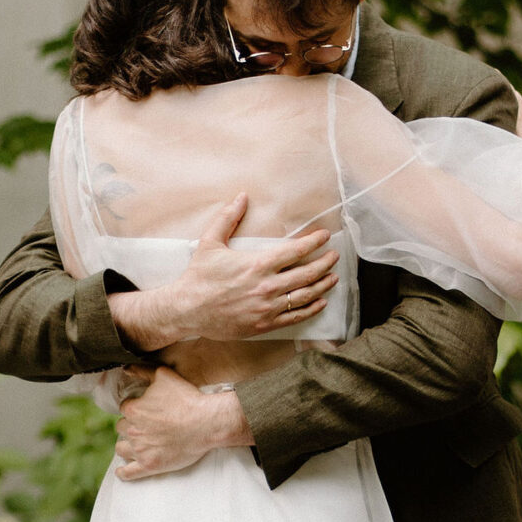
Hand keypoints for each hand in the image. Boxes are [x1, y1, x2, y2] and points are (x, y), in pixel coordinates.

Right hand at [110, 192, 338, 349]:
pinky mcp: (264, 325)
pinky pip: (295, 317)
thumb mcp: (210, 242)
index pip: (295, 251)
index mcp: (257, 264)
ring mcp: (267, 308)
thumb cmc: (199, 276)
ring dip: (322, 285)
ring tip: (332, 277)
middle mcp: (267, 286)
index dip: (314, 242)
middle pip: (307, 274)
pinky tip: (320, 301)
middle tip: (334, 256)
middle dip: (325, 263)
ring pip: (305, 296)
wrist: (187, 310)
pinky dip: (311, 309)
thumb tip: (241, 196)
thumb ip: (228, 218)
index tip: (325, 236)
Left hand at [114, 371, 249, 479]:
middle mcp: (132, 430)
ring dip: (127, 445)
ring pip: (121, 448)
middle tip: (146, 426)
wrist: (207, 423)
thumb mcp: (164, 376)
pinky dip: (123, 472)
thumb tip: (126, 368)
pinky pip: (128, 472)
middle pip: (122, 428)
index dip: (135, 408)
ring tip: (137, 444)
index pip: (125, 408)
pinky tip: (123, 471)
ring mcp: (140, 450)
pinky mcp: (149, 466)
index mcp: (133, 410)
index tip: (146, 410)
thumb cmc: (187, 398)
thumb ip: (142, 370)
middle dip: (131, 426)